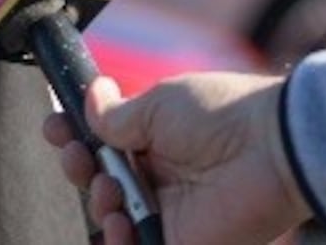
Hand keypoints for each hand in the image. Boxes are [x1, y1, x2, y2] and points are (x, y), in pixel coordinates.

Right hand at [43, 72, 312, 244]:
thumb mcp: (159, 104)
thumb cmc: (219, 115)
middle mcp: (157, 176)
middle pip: (97, 180)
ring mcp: (168, 212)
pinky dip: (117, 241)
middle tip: (79, 158)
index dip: (73, 136)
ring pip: (110, 217)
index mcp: (152, 137)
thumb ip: (117, 114)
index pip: (100, 142)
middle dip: (77, 167)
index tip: (55, 127)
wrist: (270, 148)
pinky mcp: (181, 241)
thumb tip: (90, 96)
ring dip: (98, 203)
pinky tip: (120, 222)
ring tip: (111, 192)